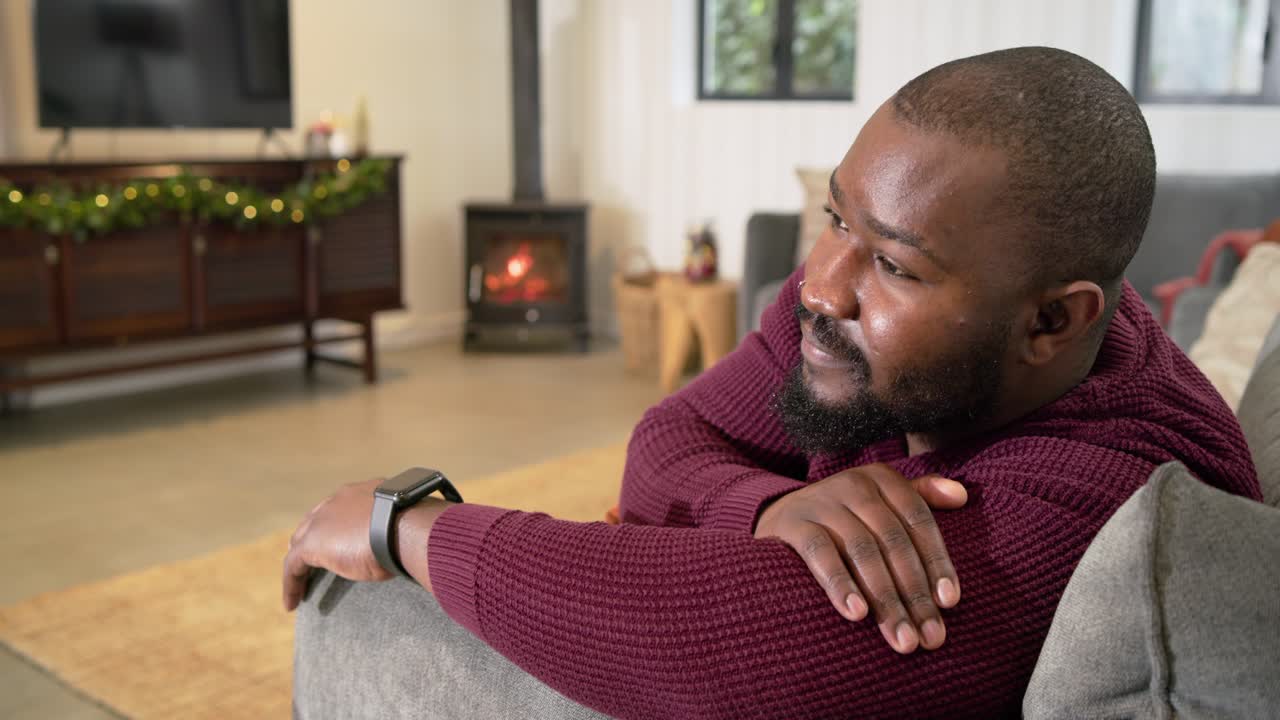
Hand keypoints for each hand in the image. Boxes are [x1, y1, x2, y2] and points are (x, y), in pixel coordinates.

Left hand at [281, 476, 453, 611]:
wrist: (407, 526)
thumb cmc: (421, 526)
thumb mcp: (417, 525)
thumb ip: (414, 529)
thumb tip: (438, 540)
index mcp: (367, 492)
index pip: (346, 507)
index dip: (340, 523)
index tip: (343, 539)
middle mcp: (342, 499)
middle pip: (318, 520)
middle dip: (314, 537)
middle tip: (313, 559)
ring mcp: (324, 519)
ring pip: (302, 543)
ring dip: (300, 562)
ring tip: (299, 583)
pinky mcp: (312, 544)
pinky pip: (293, 567)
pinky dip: (291, 584)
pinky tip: (291, 604)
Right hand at [754, 463, 966, 653]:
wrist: (774, 515)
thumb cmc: (840, 517)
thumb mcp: (878, 500)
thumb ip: (920, 496)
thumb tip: (962, 496)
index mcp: (880, 479)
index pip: (918, 520)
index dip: (937, 561)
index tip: (950, 603)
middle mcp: (853, 484)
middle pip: (893, 541)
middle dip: (915, 594)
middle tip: (929, 638)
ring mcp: (821, 502)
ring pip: (862, 550)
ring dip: (885, 599)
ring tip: (899, 639)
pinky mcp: (792, 522)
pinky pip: (820, 553)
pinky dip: (839, 583)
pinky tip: (856, 613)